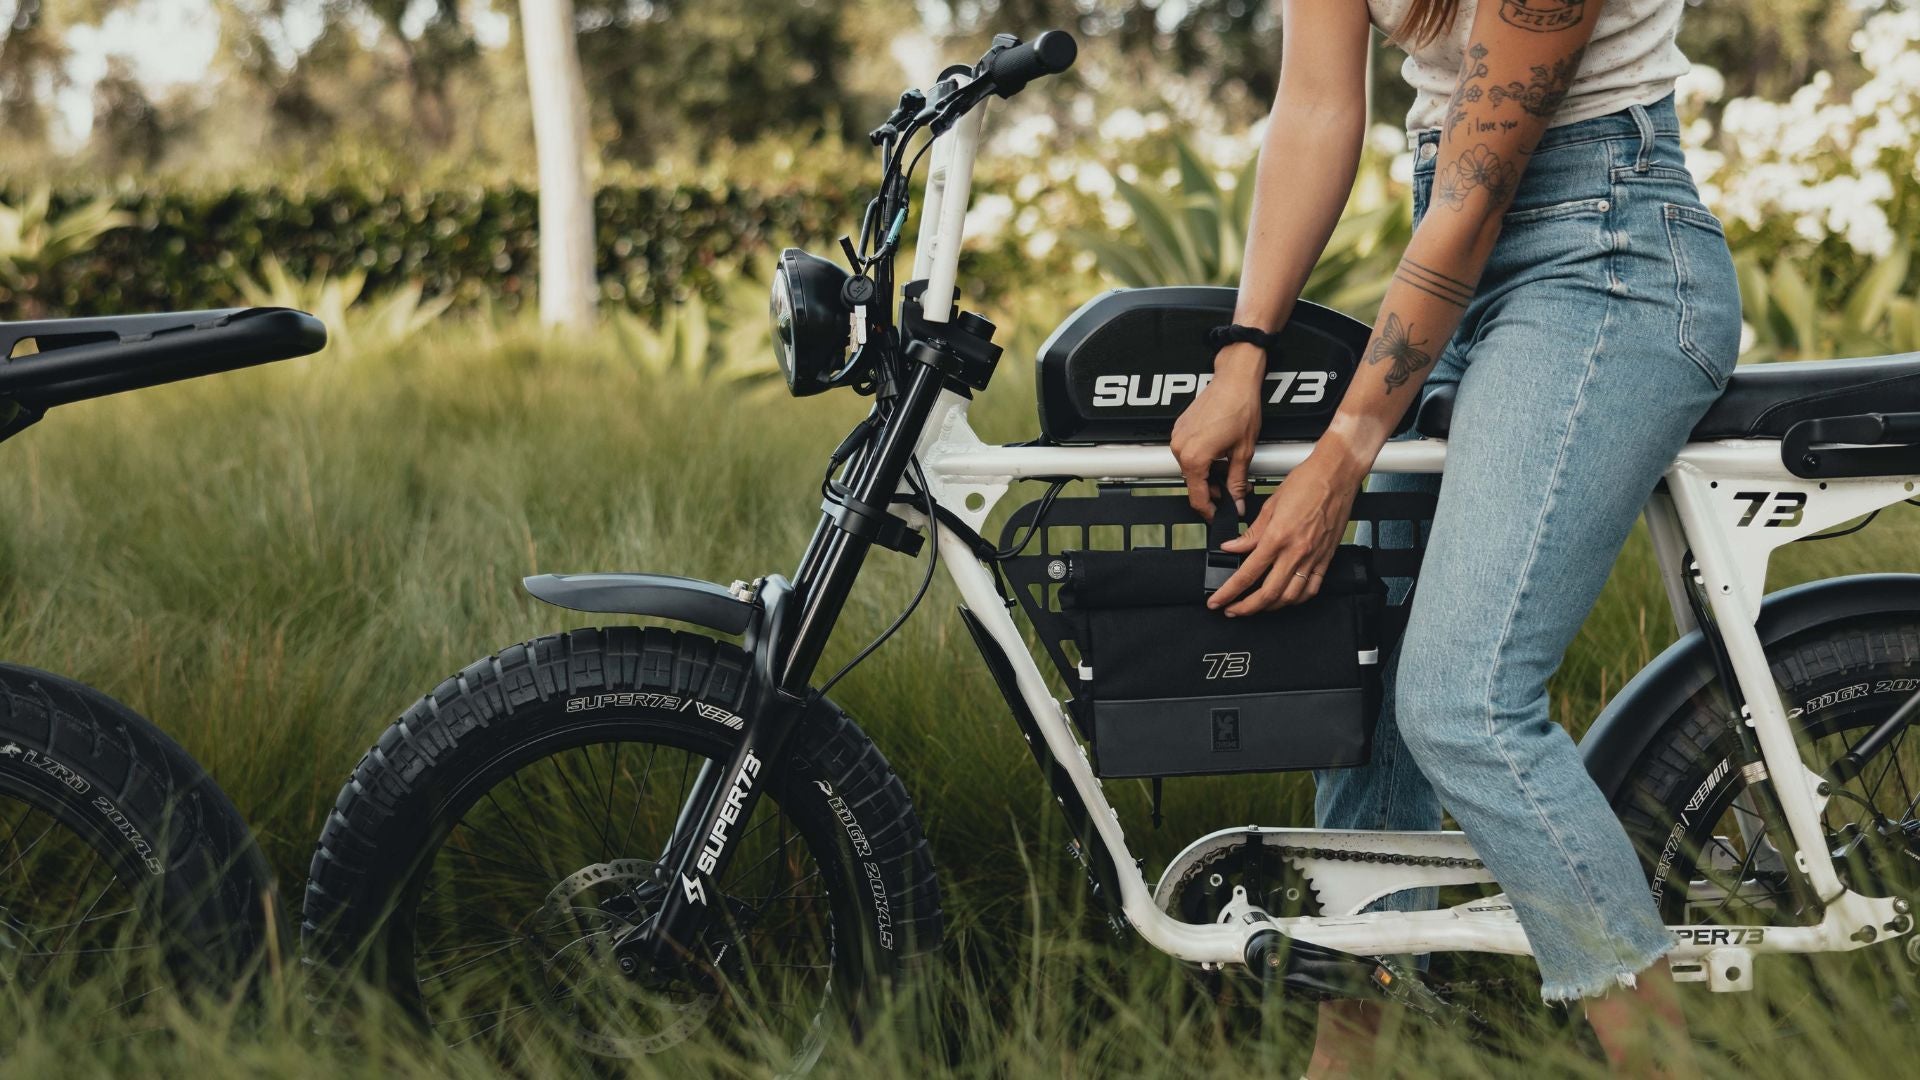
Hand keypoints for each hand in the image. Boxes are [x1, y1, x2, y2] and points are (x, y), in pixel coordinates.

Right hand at [1171, 343, 1264, 519]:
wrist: (1234, 379)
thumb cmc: (1240, 407)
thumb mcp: (1243, 451)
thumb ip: (1237, 482)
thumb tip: (1237, 501)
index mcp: (1194, 458)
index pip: (1197, 497)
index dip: (1210, 511)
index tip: (1218, 515)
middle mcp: (1180, 448)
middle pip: (1193, 483)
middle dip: (1213, 490)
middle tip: (1232, 491)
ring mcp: (1178, 437)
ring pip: (1191, 468)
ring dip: (1208, 474)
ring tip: (1229, 468)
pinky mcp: (1180, 429)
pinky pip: (1188, 453)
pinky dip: (1203, 459)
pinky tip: (1220, 454)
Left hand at [1206, 443, 1366, 616]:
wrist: (1338, 473)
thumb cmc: (1307, 481)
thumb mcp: (1270, 505)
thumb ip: (1250, 533)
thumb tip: (1231, 547)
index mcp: (1278, 537)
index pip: (1247, 574)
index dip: (1229, 592)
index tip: (1217, 601)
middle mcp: (1296, 551)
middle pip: (1268, 594)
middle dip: (1246, 608)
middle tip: (1232, 611)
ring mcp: (1313, 557)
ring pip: (1290, 597)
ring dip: (1270, 607)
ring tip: (1255, 606)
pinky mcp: (1326, 558)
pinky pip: (1312, 589)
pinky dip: (1296, 600)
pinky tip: (1285, 599)